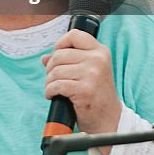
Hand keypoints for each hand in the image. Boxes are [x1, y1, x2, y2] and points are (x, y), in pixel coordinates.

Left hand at [42, 29, 122, 148]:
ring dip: (49, 81)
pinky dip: (50, 91)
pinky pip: (56, 85)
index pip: (75, 35)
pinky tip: (53, 95)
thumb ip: (68, 60)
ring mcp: (92, 74)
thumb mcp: (88, 72)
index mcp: (100, 52)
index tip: (57, 55)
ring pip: (55, 71)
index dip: (61, 43)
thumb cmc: (96, 94)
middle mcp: (98, 60)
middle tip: (53, 78)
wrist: (108, 119)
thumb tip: (44, 58)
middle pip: (60, 54)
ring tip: (54, 88)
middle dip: (51, 68)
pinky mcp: (84, 89)